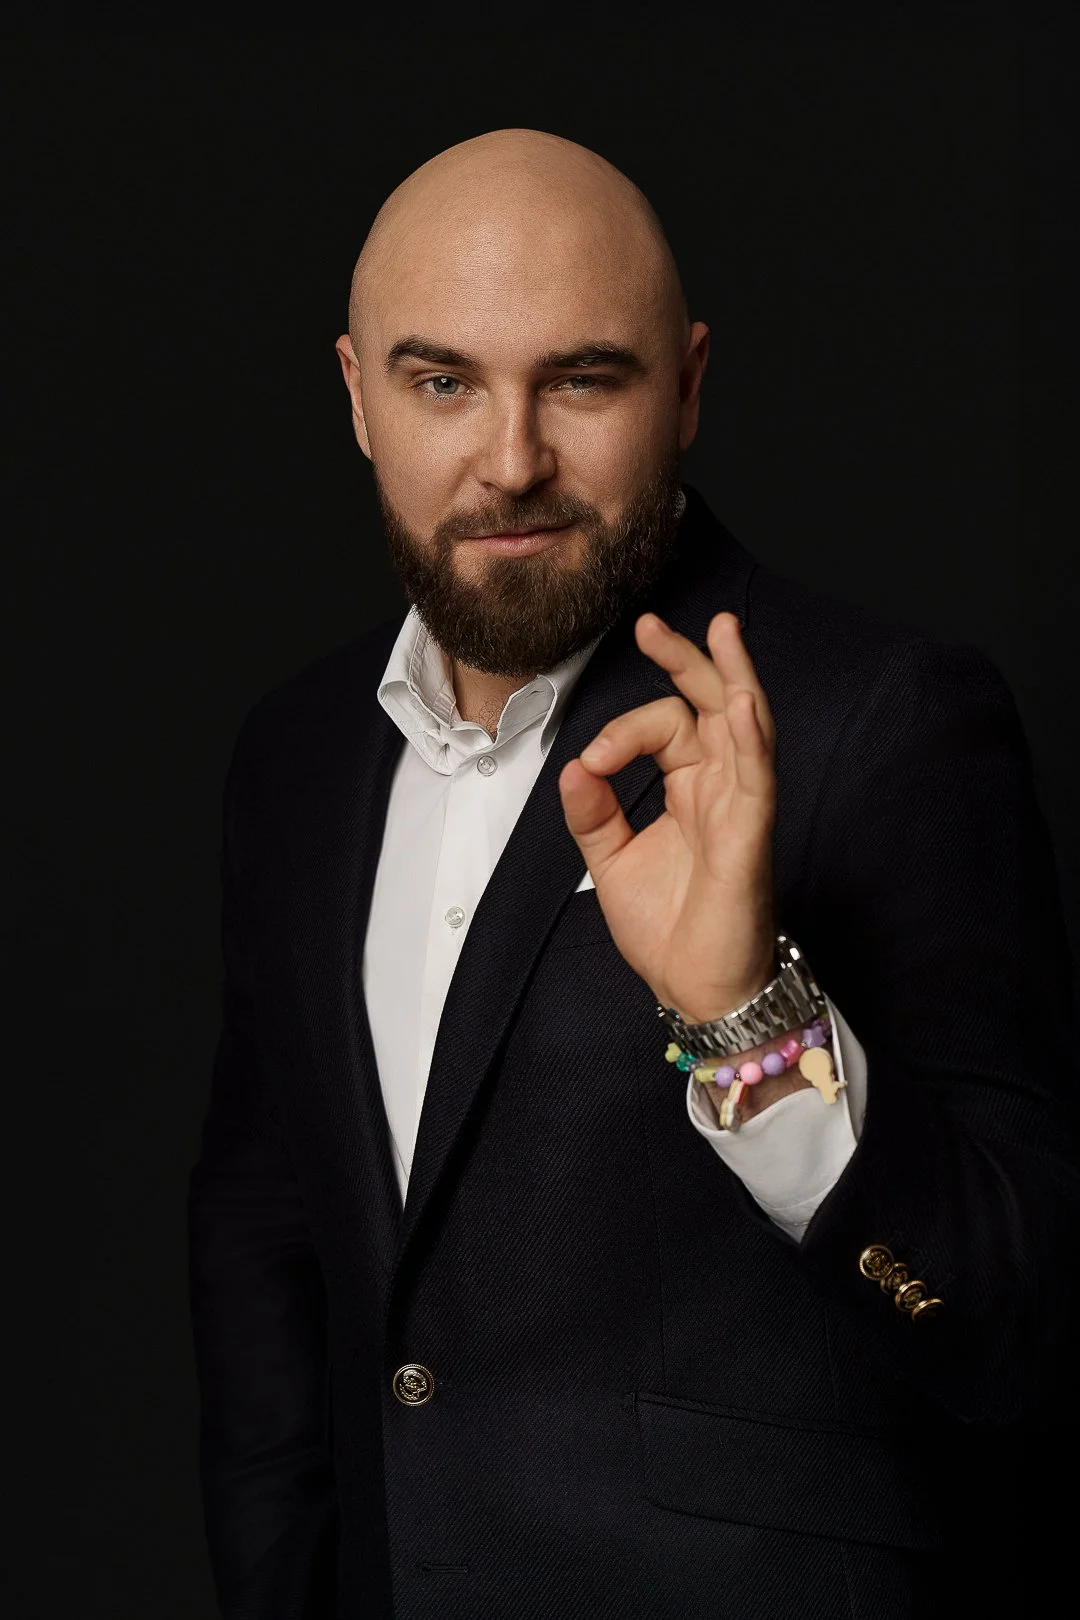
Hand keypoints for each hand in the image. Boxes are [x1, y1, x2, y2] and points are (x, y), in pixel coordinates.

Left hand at [558, 610, 777, 1023]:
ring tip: (722, 632)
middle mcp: (721, 788)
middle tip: (652, 625)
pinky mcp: (751, 837)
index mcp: (691, 787)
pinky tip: (741, 702)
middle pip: (712, 707)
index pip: (666, 728)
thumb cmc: (669, 928)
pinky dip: (751, 738)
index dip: (623, 731)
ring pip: (746, 726)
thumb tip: (573, 765)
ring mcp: (741, 808)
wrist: (694, 989)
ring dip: (733, 677)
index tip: (592, 763)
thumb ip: (592, 811)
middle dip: (687, 661)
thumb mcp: (610, 860)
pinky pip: (757, 778)